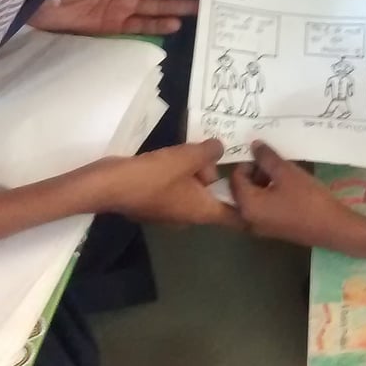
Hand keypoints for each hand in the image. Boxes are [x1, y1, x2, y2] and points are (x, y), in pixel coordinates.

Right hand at [87, 139, 242, 228]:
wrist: (108, 185)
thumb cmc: (153, 176)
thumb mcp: (188, 157)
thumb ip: (210, 152)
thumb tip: (219, 148)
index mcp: (202, 212)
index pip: (235, 216)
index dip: (248, 204)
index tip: (257, 188)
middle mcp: (189, 217)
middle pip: (213, 195)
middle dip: (211, 173)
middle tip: (203, 152)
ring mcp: (171, 212)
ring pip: (194, 188)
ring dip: (193, 169)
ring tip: (183, 151)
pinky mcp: (155, 202)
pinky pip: (177, 186)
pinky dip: (178, 172)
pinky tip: (169, 157)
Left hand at [229, 141, 358, 246]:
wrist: (333, 227)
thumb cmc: (307, 199)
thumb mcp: (286, 172)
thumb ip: (266, 157)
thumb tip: (254, 145)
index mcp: (246, 205)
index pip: (236, 177)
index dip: (249, 162)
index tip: (266, 154)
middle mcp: (247, 219)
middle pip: (239, 190)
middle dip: (253, 173)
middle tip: (272, 163)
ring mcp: (259, 227)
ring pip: (250, 199)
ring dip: (261, 183)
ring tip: (281, 173)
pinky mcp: (272, 229)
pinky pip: (260, 208)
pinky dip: (267, 195)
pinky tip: (285, 187)